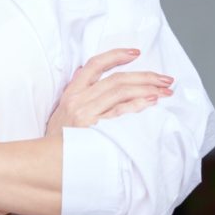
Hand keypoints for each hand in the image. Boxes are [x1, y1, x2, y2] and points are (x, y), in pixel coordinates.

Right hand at [46, 48, 173, 136]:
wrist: (49, 160)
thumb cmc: (58, 138)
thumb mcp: (61, 110)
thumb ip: (75, 91)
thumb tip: (82, 71)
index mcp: (71, 93)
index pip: (94, 65)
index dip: (115, 56)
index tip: (135, 53)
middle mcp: (79, 100)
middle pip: (116, 79)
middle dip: (144, 76)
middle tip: (164, 78)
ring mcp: (87, 114)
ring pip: (120, 92)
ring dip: (147, 89)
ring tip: (165, 90)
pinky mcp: (96, 128)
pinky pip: (120, 112)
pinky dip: (138, 104)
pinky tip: (151, 101)